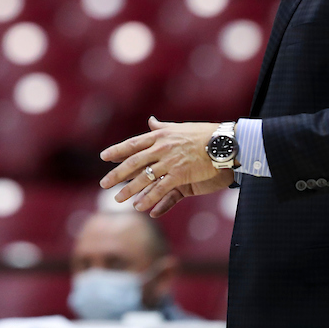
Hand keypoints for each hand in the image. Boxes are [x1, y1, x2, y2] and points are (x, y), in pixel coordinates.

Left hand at [99, 117, 233, 213]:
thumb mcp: (179, 128)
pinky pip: (161, 189)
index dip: (117, 151)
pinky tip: (139, 207)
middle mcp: (161, 148)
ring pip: (144, 178)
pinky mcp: (181, 175)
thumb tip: (150, 120)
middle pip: (133, 162)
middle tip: (104, 184)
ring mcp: (170, 161)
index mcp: (160, 136)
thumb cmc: (204, 134)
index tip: (104, 157)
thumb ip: (162, 127)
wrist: (224, 142)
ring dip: (129, 190)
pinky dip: (149, 199)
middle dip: (117, 174)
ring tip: (118, 200)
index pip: (133, 144)